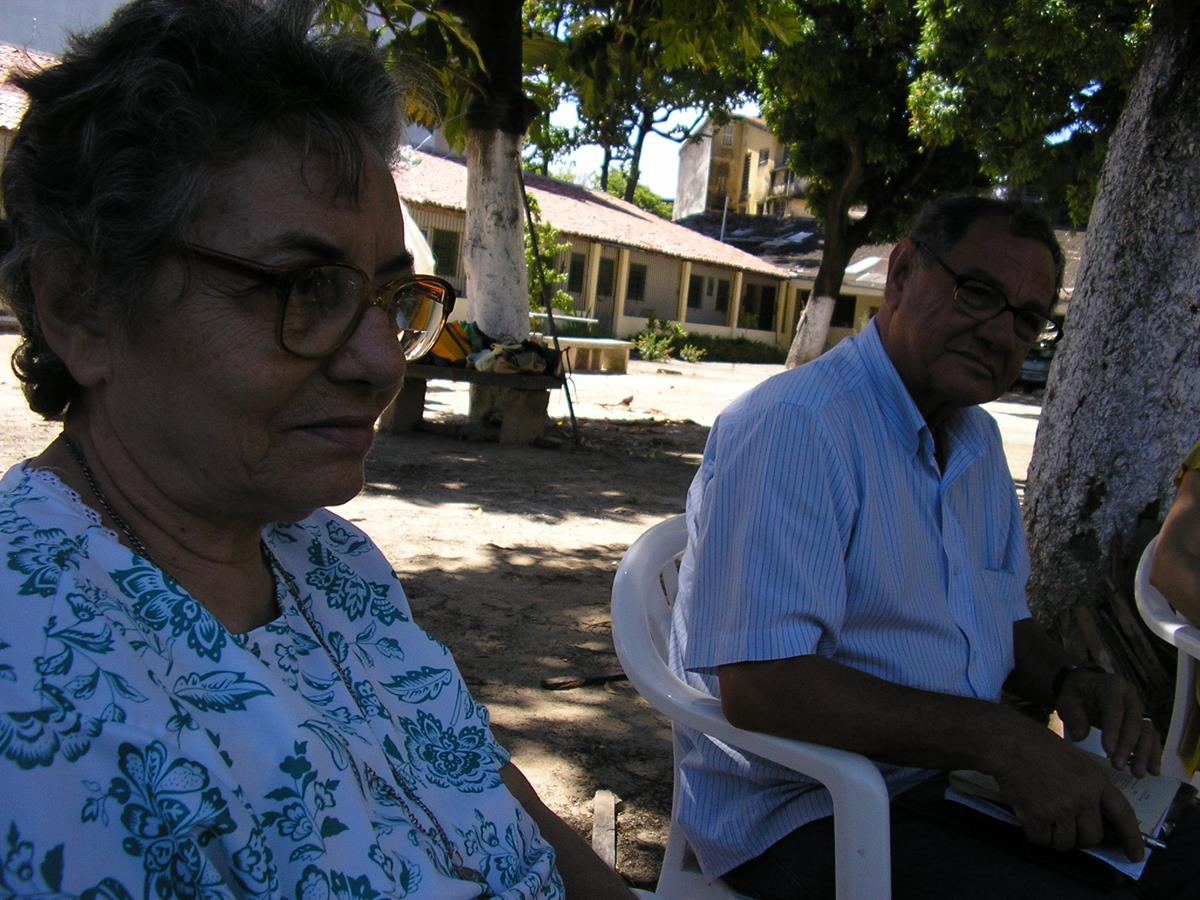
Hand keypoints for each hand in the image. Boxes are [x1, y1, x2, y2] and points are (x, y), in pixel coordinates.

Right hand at [993, 724, 1143, 861]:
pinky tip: (1030, 818)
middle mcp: (1083, 798)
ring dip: (1056, 837)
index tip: (1136, 856)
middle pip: (1092, 836)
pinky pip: (1042, 839)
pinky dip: (1037, 834)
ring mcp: (1060, 808)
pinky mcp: (1038, 816)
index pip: (1123, 816)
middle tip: (1066, 826)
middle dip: (1081, 837)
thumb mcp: (1076, 761)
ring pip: (1066, 842)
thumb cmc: (1039, 746)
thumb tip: (1093, 817)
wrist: (1009, 743)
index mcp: (1096, 781)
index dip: (1132, 838)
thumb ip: (1089, 787)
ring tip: (1044, 818)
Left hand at [1055, 669, 1161, 776]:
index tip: (1107, 750)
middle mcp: (1130, 696)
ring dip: (1144, 753)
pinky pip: (1153, 737)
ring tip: (1138, 773)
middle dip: (1128, 746)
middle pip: (1134, 721)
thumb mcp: (1068, 700)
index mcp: (1111, 686)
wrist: (1086, 687)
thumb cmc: (1077, 694)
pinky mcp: (1143, 721)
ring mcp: (1139, 708)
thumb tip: (1081, 736)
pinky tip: (1152, 770)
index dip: (1113, 730)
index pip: (1114, 708)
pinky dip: (1153, 754)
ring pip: (1147, 731)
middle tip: (1118, 765)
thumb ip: (1074, 716)